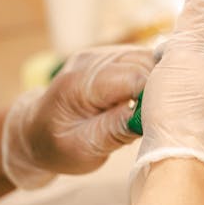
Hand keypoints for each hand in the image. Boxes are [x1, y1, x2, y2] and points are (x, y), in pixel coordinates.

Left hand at [2, 45, 156, 188]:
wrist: (35, 131)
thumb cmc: (56, 146)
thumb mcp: (83, 149)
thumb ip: (115, 130)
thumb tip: (149, 115)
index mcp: (79, 83)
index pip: (132, 77)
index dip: (156, 94)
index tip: (168, 116)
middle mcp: (92, 60)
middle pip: (144, 64)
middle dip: (161, 89)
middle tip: (167, 117)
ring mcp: (102, 54)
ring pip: (147, 59)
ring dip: (159, 83)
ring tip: (157, 110)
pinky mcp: (112, 56)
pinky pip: (142, 61)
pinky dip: (152, 79)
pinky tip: (150, 99)